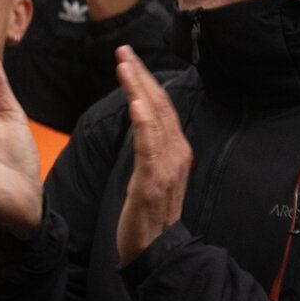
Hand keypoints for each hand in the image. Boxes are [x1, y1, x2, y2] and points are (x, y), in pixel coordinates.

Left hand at [115, 47, 190, 263]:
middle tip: (123, 50)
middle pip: (159, 106)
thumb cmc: (148, 212)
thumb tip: (143, 123)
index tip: (128, 58)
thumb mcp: (150, 173)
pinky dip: (143, 124)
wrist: (155, 250)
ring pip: (154, 119)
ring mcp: (167, 167)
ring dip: (139, 90)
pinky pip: (149, 148)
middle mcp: (176, 154)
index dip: (145, 80)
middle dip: (141, 75)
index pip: (160, 107)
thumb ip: (150, 148)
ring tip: (125, 66)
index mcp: (174, 150)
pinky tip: (134, 104)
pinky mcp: (153, 181)